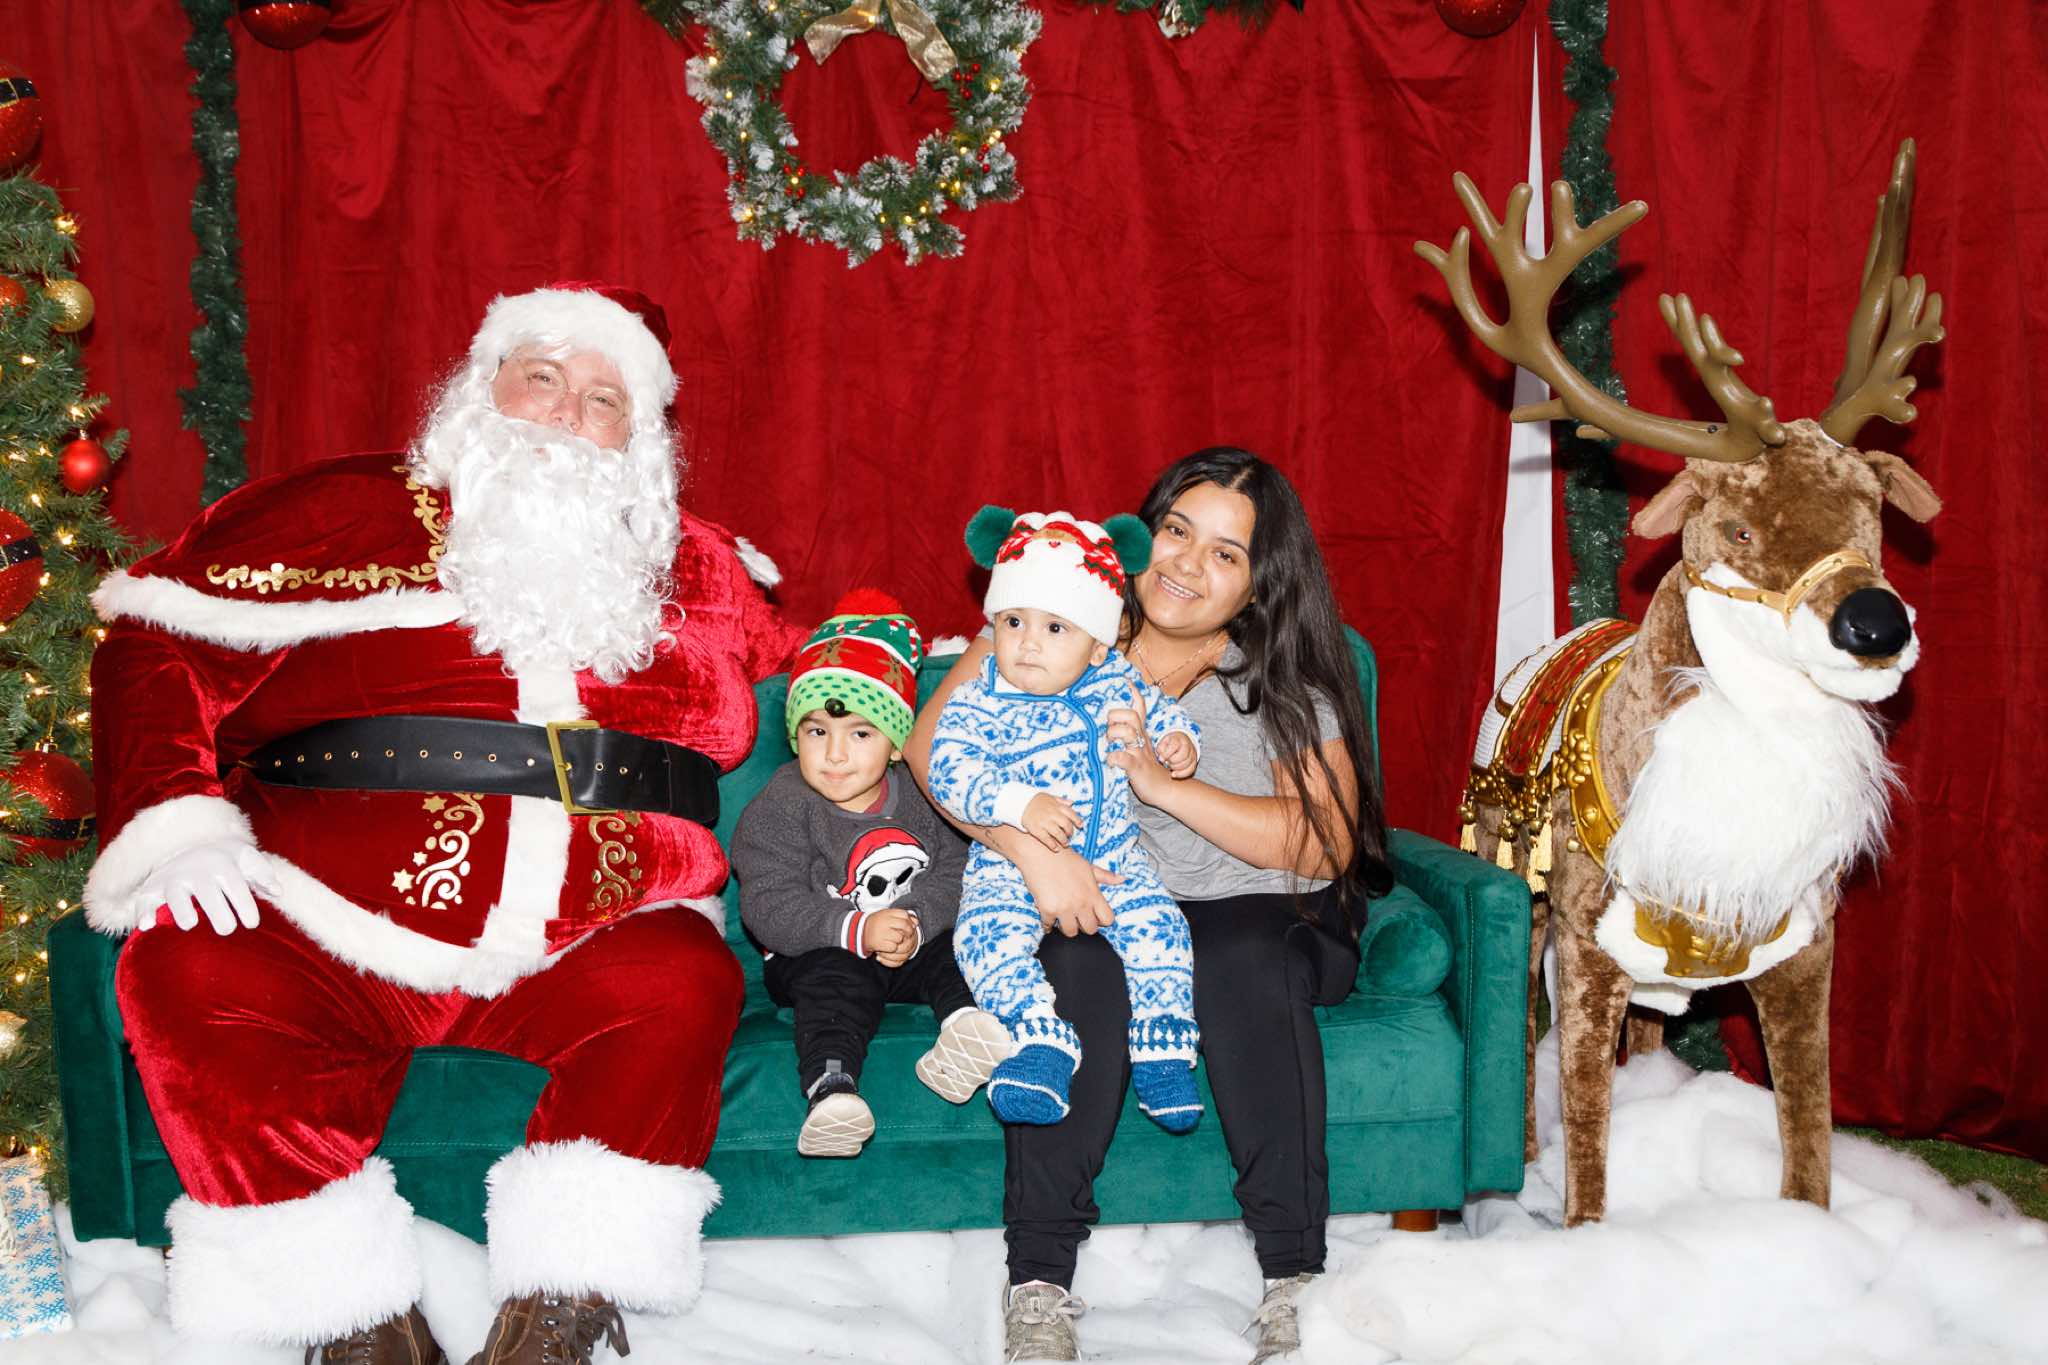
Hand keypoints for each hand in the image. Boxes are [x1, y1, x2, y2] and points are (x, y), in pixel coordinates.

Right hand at [136, 841, 271, 934]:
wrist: (197, 846)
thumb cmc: (230, 862)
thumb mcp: (249, 861)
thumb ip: (263, 876)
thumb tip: (278, 891)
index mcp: (222, 864)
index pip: (234, 884)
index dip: (243, 903)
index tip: (253, 924)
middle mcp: (195, 870)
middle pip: (205, 891)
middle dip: (216, 910)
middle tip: (227, 930)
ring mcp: (172, 879)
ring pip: (174, 894)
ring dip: (180, 909)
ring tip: (190, 924)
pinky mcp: (152, 888)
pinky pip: (144, 900)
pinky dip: (143, 912)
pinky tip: (146, 926)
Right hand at [863, 907, 917, 965]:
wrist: (860, 931)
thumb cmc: (876, 923)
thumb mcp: (888, 916)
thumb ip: (902, 917)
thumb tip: (915, 921)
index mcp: (887, 913)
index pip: (904, 914)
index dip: (909, 921)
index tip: (910, 925)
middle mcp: (884, 922)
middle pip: (904, 925)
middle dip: (908, 931)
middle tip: (906, 935)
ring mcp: (881, 932)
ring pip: (899, 938)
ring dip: (899, 941)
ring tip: (893, 940)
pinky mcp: (878, 943)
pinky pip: (893, 947)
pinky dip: (892, 948)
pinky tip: (888, 945)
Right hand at [1017, 847, 1122, 937]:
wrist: (1040, 852)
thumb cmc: (1065, 858)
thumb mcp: (1089, 866)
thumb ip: (1106, 876)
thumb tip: (1122, 879)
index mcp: (1093, 894)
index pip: (1108, 919)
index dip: (1102, 920)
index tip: (1095, 916)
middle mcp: (1081, 903)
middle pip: (1090, 930)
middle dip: (1084, 925)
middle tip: (1077, 917)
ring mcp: (1064, 908)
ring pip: (1071, 932)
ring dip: (1067, 927)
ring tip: (1063, 918)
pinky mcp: (1047, 910)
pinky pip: (1049, 927)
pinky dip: (1048, 924)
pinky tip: (1048, 918)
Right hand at [1021, 794, 1081, 851]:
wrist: (1020, 804)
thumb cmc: (1037, 801)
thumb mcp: (1049, 797)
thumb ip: (1061, 800)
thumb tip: (1071, 802)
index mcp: (1056, 806)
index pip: (1071, 813)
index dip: (1077, 820)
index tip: (1080, 825)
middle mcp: (1052, 814)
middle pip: (1066, 825)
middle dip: (1070, 832)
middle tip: (1069, 836)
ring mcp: (1044, 822)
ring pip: (1058, 834)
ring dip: (1063, 840)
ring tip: (1065, 844)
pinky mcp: (1036, 829)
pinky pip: (1047, 839)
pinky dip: (1053, 845)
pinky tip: (1056, 848)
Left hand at [1103, 690, 1171, 803]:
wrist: (1162, 788)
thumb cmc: (1146, 767)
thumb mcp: (1140, 746)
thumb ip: (1130, 733)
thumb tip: (1112, 723)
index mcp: (1141, 733)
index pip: (1140, 708)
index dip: (1134, 693)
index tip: (1127, 681)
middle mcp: (1141, 739)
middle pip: (1130, 716)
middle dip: (1115, 717)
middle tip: (1108, 729)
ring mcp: (1138, 752)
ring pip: (1127, 733)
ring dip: (1113, 735)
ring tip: (1109, 744)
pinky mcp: (1135, 767)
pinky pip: (1123, 758)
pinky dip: (1113, 758)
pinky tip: (1110, 760)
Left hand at [1153, 730, 1198, 778]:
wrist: (1179, 743)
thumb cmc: (1168, 744)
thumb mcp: (1162, 743)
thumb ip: (1160, 749)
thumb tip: (1161, 759)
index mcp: (1178, 739)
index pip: (1175, 745)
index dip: (1166, 754)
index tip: (1161, 758)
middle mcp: (1188, 745)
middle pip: (1183, 756)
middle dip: (1172, 761)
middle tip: (1166, 762)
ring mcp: (1192, 754)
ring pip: (1186, 764)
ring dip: (1175, 768)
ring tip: (1170, 765)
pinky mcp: (1194, 762)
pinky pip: (1190, 770)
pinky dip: (1181, 774)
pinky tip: (1173, 774)